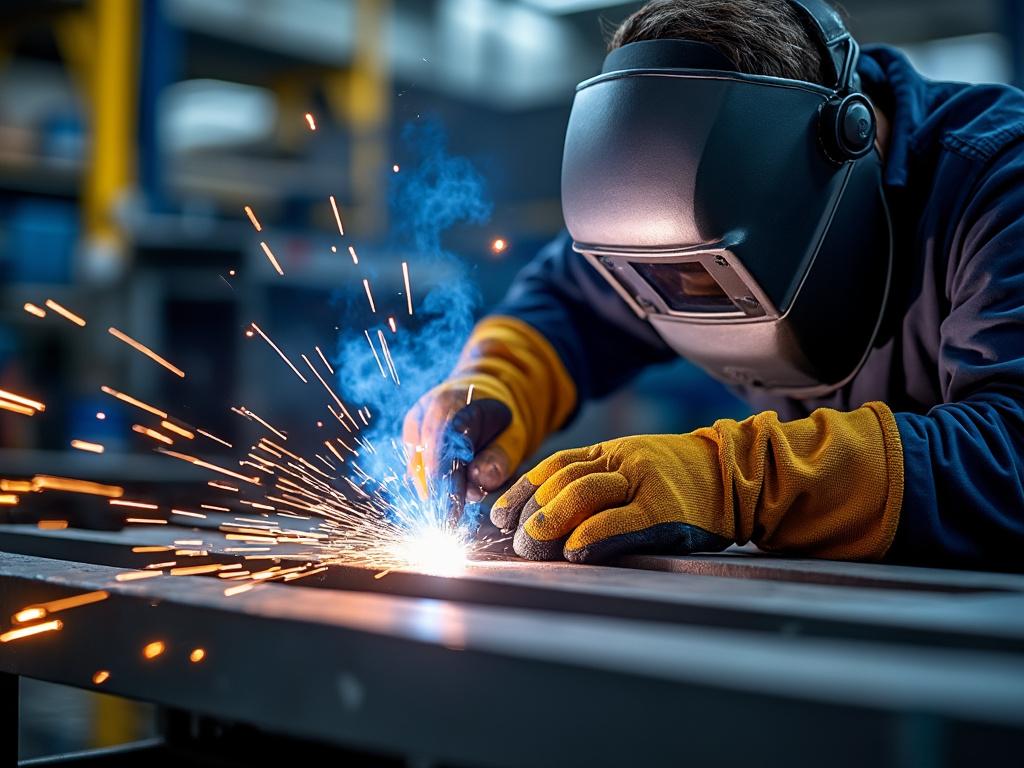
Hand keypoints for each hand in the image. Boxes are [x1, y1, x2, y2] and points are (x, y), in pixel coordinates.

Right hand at [402, 316, 577, 514]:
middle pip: (424, 462)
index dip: (444, 483)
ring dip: (439, 491)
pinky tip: (452, 490)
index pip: (441, 448)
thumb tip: (480, 479)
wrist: (484, 393)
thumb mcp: (514, 433)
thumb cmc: (502, 417)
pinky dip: (434, 486)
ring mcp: (414, 426)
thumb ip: (501, 455)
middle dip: (440, 494)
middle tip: (454, 521)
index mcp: (449, 404)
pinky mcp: (411, 440)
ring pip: (417, 470)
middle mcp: (423, 412)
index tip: (451, 514)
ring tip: (462, 497)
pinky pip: (418, 471)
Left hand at [490, 434, 732, 562]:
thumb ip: (597, 485)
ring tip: (532, 545)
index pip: (554, 466)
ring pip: (585, 492)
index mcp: (611, 452)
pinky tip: (574, 550)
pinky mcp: (665, 510)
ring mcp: (644, 483)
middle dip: (532, 511)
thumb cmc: (681, 483)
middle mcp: (623, 461)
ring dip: (551, 521)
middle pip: (563, 479)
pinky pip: (621, 521)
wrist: (739, 476)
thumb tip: (545, 518)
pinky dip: (593, 535)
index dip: (521, 490)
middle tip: (515, 540)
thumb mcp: (635, 471)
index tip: (498, 515)